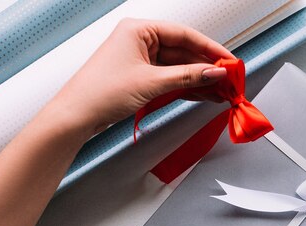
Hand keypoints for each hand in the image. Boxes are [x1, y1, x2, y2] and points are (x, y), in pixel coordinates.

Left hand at [50, 19, 234, 136]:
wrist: (77, 116)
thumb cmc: (100, 92)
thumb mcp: (152, 83)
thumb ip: (187, 77)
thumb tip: (214, 72)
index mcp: (138, 30)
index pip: (184, 34)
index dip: (209, 48)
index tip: (228, 60)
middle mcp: (140, 41)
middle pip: (183, 51)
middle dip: (206, 67)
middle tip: (228, 79)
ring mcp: (141, 61)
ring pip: (178, 68)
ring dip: (199, 80)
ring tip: (221, 90)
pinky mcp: (141, 78)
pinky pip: (170, 80)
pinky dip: (186, 88)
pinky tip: (204, 95)